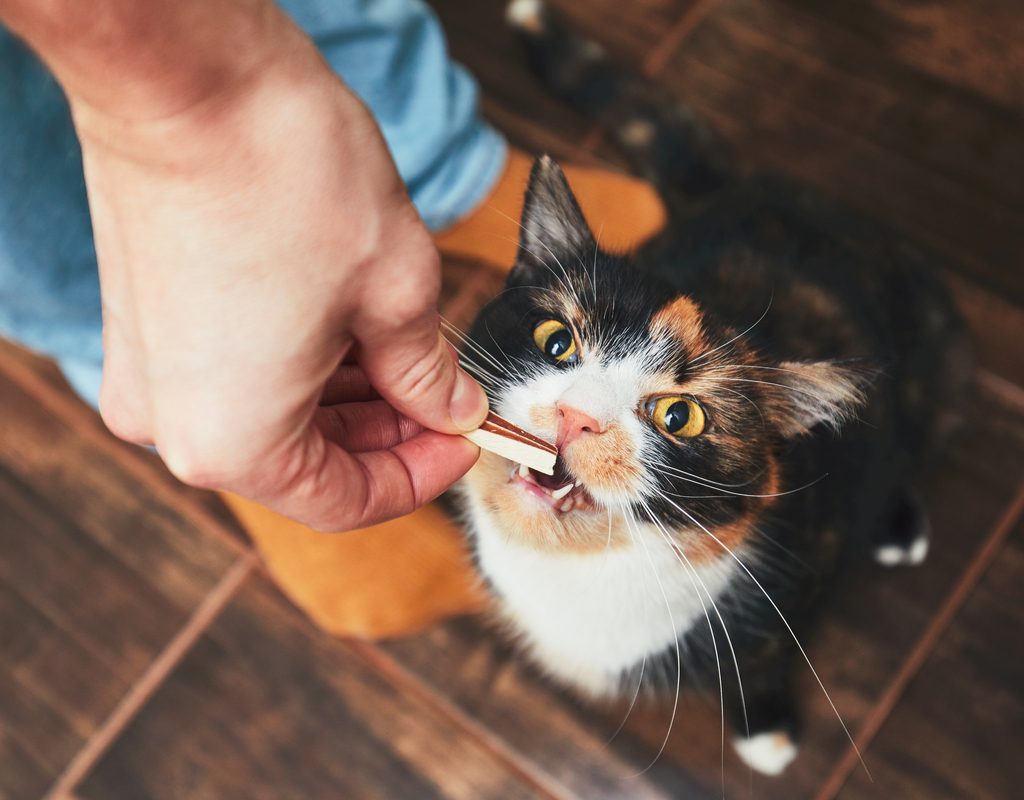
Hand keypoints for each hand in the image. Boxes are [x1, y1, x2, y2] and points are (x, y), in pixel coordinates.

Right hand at [16, 6, 487, 529]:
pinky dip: (301, 367)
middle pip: (307, 463)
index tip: (468, 436)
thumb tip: (451, 409)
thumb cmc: (287, 176)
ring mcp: (150, 376)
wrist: (185, 73)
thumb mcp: (396, 291)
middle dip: (389, 432)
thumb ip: (428, 374)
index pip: (348, 501)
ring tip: (408, 350)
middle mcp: (176, 426)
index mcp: (235, 443)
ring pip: (274, 419)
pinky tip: (350, 329)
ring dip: (349, 397)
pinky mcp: (144, 329)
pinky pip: (237, 378)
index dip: (422, 474)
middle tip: (450, 392)